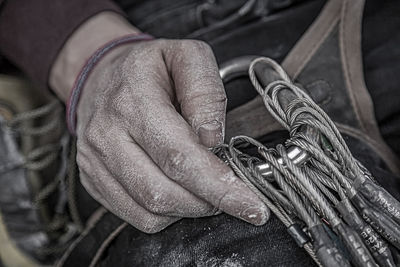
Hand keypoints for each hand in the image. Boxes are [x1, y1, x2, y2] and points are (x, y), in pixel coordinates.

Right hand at [74, 39, 268, 232]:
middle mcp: (107, 136)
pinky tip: (180, 193)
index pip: (178, 156)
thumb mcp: (186, 56)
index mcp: (133, 102)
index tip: (251, 205)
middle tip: (234, 196)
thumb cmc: (150, 68)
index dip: (218, 186)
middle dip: (208, 203)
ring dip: (189, 210)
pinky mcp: (93, 180)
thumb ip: (205, 92)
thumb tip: (213, 140)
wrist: (101, 76)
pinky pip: (136, 217)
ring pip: (150, 212)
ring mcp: (95, 162)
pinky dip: (167, 215)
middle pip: (162, 192)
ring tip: (206, 189)